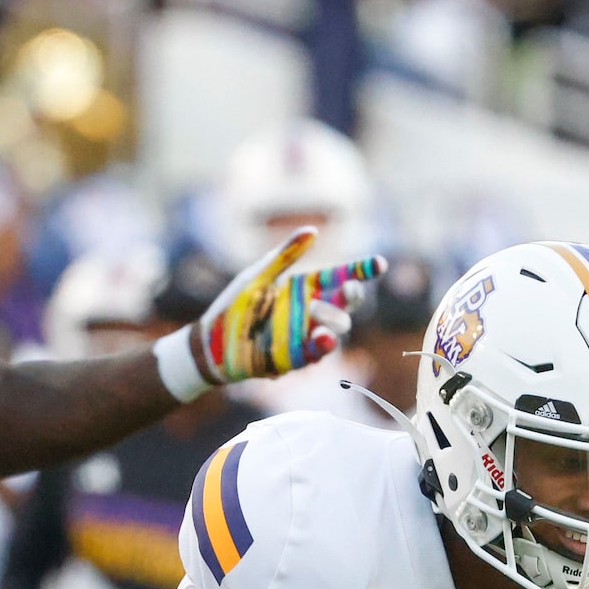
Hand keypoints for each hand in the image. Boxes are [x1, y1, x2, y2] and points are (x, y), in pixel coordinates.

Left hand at [156, 228, 386, 400]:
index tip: (378, 264)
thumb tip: (313, 230)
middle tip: (349, 288)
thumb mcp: (258, 276)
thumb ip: (284, 256)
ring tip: (318, 313)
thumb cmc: (233, 306)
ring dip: (334, 322)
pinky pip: (316, 354)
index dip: (362, 271)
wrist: (210, 343)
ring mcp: (304, 336)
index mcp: (304, 288)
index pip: (340, 277)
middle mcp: (310, 312)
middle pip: (345, 304)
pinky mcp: (294, 358)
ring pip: (336, 330)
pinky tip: (319, 338)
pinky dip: (321, 347)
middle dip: (352, 296)